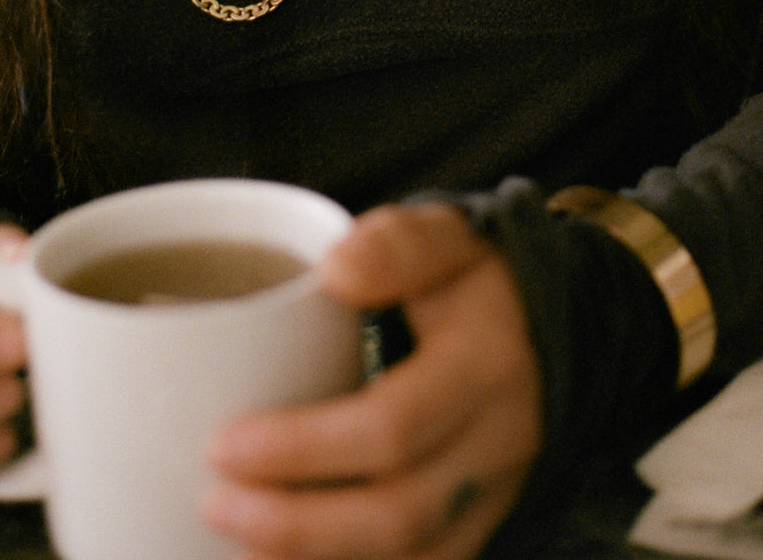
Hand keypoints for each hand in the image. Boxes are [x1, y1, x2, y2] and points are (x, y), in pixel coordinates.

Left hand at [202, 202, 542, 559]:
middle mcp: (500, 442)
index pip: (391, 427)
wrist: (547, 319)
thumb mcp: (443, 235)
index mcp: (485, 366)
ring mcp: (497, 493)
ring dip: (318, 559)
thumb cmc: (471, 275)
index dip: (303, 449)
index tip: (223, 444)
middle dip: (297, 523)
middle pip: (397, 512)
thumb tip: (334, 270)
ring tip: (238, 537)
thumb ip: (393, 245)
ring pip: (412, 556)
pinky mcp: (484, 522)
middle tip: (214, 501)